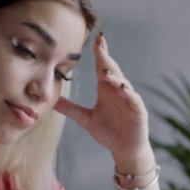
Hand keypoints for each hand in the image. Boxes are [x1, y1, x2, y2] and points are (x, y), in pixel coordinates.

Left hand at [52, 33, 152, 166]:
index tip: (95, 40)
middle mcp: (118, 91)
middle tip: (99, 44)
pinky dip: (129, 93)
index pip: (102, 67)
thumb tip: (51, 99)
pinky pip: (134, 99)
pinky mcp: (138, 110)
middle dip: (106, 57)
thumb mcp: (85, 119)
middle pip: (112, 70)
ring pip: (123, 83)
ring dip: (115, 76)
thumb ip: (69, 108)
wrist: (125, 150)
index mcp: (106, 89)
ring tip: (106, 70)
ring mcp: (129, 99)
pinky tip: (122, 88)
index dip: (100, 54)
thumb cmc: (108, 132)